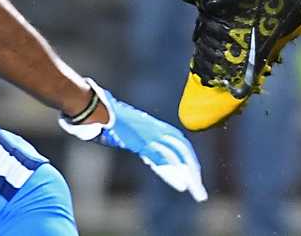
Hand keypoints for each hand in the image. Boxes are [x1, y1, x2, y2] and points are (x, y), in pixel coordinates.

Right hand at [57, 81, 205, 202]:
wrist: (102, 109)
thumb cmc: (115, 122)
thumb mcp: (135, 135)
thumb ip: (146, 146)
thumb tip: (155, 159)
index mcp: (157, 127)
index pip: (180, 142)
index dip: (188, 158)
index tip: (194, 173)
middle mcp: (157, 130)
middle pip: (182, 148)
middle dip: (192, 167)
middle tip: (198, 187)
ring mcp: (151, 134)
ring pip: (176, 155)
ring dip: (188, 174)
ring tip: (194, 190)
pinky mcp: (142, 141)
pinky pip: (162, 159)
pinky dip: (173, 173)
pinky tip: (181, 185)